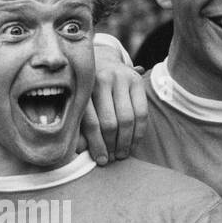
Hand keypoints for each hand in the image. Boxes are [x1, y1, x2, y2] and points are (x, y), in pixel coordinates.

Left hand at [79, 48, 147, 164]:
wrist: (104, 61)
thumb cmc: (89, 92)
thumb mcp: (81, 106)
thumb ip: (79, 127)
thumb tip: (82, 151)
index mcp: (83, 88)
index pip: (91, 123)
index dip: (96, 145)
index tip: (101, 160)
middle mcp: (102, 79)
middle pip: (110, 122)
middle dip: (112, 145)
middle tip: (113, 159)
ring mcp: (121, 78)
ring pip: (127, 119)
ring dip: (126, 142)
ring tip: (122, 154)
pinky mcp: (137, 80)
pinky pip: (142, 113)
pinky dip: (139, 132)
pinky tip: (133, 143)